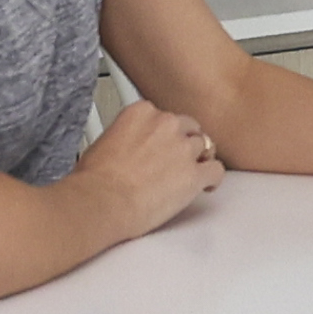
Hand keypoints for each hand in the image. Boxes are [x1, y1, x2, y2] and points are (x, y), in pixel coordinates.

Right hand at [71, 102, 227, 245]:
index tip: (163, 144)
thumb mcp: (104, 142)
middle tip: (177, 161)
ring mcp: (183, 149)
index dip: (166, 133)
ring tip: (191, 175)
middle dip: (184, 144)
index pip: (165, 116)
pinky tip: (206, 186)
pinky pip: (216, 170)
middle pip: (189, 128)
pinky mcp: (195, 174)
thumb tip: (127, 147)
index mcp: (142, 112)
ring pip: (205, 147)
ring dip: (199, 161)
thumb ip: (126, 136)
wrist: (104, 200)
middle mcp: (167, 125)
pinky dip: (212, 179)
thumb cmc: (96, 179)